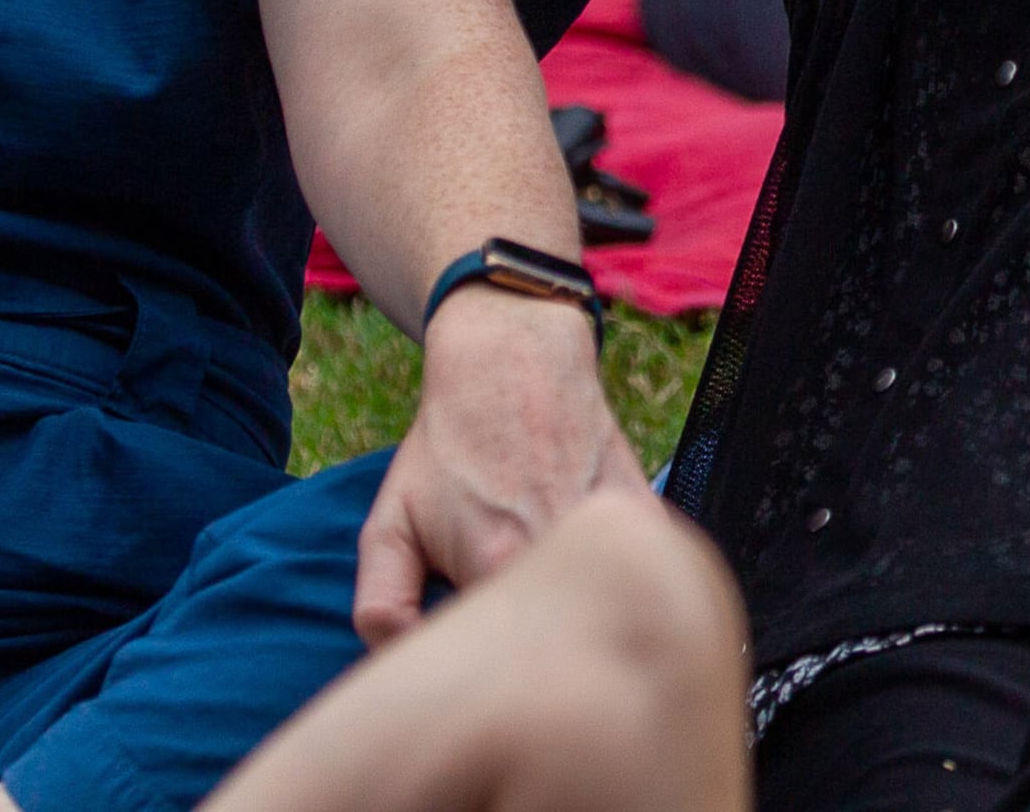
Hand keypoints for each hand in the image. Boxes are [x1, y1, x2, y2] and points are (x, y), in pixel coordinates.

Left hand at [354, 287, 642, 645]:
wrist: (514, 361)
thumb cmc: (450, 446)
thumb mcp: (390, 521)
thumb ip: (381, 604)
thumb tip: (403, 657)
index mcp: (497, 568)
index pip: (497, 665)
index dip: (483, 668)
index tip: (472, 653)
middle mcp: (563, 552)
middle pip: (559, 644)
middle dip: (535, 652)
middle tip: (508, 624)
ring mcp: (613, 533)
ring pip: (606, 612)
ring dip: (582, 620)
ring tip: (547, 591)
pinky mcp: (647, 518)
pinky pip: (647, 579)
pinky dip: (623, 589)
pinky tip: (592, 573)